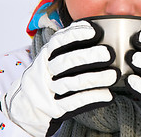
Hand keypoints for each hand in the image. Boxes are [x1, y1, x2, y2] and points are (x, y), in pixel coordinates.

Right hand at [1, 20, 119, 135]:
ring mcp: (48, 90)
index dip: (76, 34)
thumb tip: (99, 32)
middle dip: (89, 56)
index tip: (94, 31)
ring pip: (72, 82)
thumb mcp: (54, 58)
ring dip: (95, 78)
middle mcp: (45, 70)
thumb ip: (71, 47)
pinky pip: (74, 103)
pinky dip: (92, 98)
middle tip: (109, 54)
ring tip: (114, 75)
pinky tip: (107, 95)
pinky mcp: (54, 109)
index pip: (60, 40)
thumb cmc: (50, 77)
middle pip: (67, 61)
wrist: (27, 107)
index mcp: (47, 54)